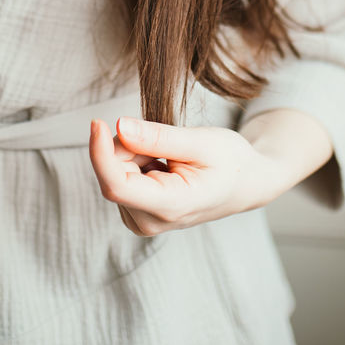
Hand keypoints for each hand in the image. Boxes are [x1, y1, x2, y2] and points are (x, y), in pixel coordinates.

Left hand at [88, 116, 286, 235]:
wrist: (246, 184)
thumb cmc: (231, 162)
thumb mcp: (202, 142)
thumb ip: (159, 137)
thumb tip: (119, 127)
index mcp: (170, 206)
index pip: (116, 185)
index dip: (100, 153)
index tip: (97, 122)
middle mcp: (150, 222)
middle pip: (114, 173)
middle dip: (130, 145)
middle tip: (166, 140)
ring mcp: (142, 221)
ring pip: (115, 173)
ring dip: (137, 154)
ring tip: (172, 158)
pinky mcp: (136, 214)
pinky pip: (120, 178)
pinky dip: (137, 163)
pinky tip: (165, 166)